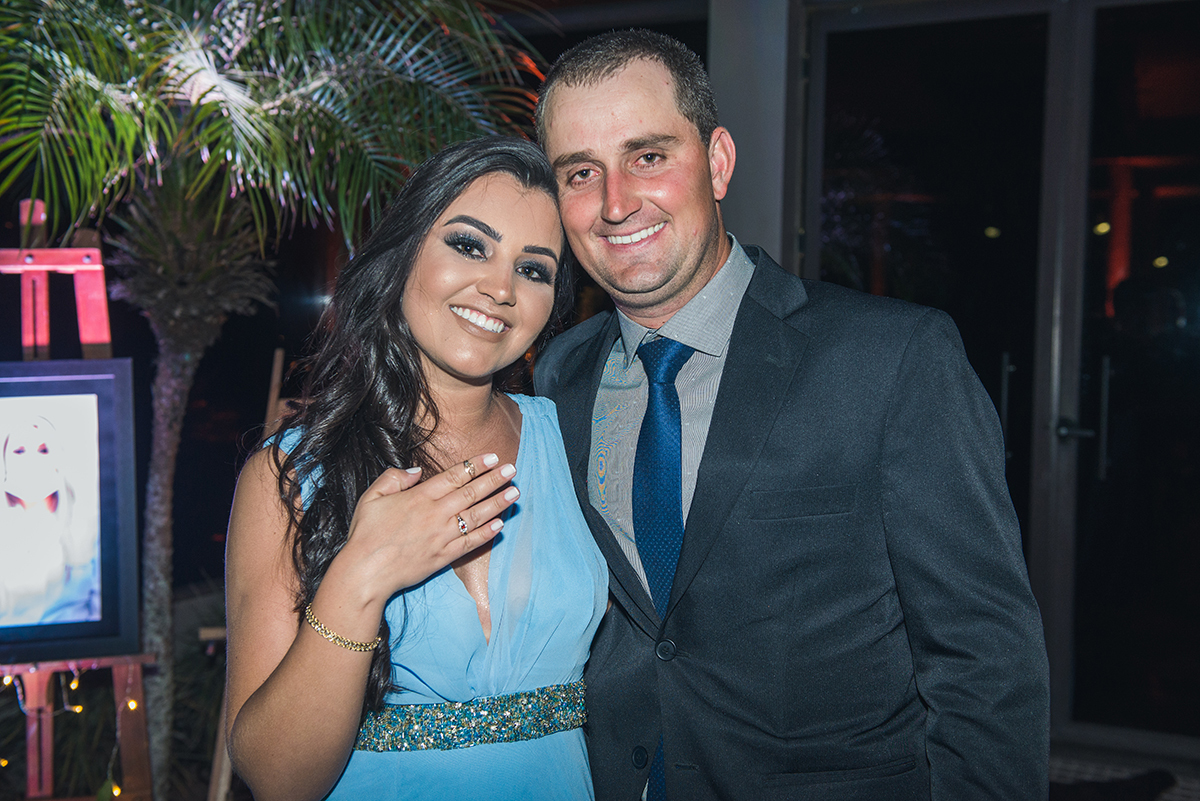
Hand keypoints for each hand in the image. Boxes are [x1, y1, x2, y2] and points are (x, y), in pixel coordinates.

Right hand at [337, 453, 516, 600]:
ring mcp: (441, 536)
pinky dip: (486, 534)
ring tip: (514, 493)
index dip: (475, 465)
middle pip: (471, 493)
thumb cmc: (365, 534)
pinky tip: (500, 525)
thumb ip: (394, 478)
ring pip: (476, 516)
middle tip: (512, 469)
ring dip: (497, 503)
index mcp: (419, 497)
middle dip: (494, 480)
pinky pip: (470, 543)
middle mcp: (434, 514)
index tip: (492, 457)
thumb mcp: (371, 497)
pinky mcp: (443, 557)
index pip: (454, 476)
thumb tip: (417, 471)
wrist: (365, 572)